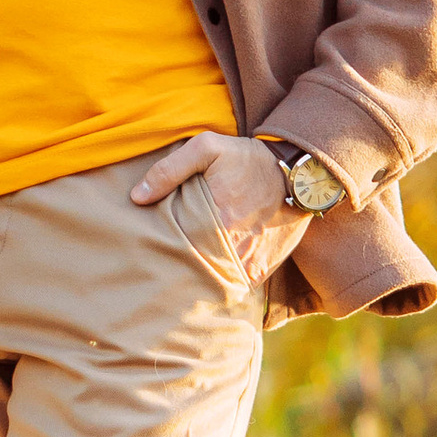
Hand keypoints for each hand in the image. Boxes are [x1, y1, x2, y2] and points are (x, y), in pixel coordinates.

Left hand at [130, 129, 311, 284]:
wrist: (298, 173)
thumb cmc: (248, 158)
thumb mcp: (207, 147)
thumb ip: (170, 169)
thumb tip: (137, 196)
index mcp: (214, 220)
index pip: (175, 248)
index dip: (161, 251)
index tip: (150, 250)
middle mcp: (232, 248)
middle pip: (193, 271)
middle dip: (176, 271)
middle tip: (159, 269)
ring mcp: (249, 263)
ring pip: (214, 284)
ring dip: (199, 281)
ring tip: (180, 277)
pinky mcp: (263, 269)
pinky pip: (237, 288)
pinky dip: (223, 285)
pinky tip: (209, 278)